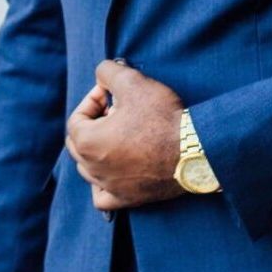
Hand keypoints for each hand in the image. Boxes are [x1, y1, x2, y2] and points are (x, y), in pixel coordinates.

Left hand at [66, 59, 183, 210]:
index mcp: (87, 142)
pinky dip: (102, 184)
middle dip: (94, 124)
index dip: (92, 102)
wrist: (195, 151)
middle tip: (117, 111)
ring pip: (88, 168)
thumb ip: (108, 71)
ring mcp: (110, 186)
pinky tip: (114, 171)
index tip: (111, 94)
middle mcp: (93, 169)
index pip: (77, 118)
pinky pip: (102, 196)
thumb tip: (101, 75)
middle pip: (78, 143)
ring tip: (122, 135)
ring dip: (99, 149)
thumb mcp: (133, 82)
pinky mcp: (128, 199)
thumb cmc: (162, 117)